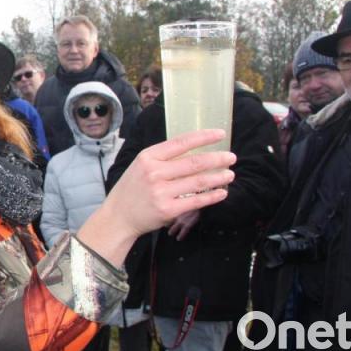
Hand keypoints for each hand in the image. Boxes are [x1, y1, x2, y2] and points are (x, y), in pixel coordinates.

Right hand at [78, 129, 234, 266]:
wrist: (118, 216)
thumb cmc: (132, 189)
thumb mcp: (141, 166)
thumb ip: (163, 158)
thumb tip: (194, 150)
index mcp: (148, 157)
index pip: (182, 142)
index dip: (204, 137)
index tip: (221, 134)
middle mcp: (155, 172)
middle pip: (194, 162)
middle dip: (217, 159)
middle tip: (231, 157)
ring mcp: (161, 192)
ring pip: (198, 181)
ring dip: (218, 177)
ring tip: (230, 174)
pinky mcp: (168, 210)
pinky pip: (196, 201)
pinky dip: (212, 196)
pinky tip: (222, 192)